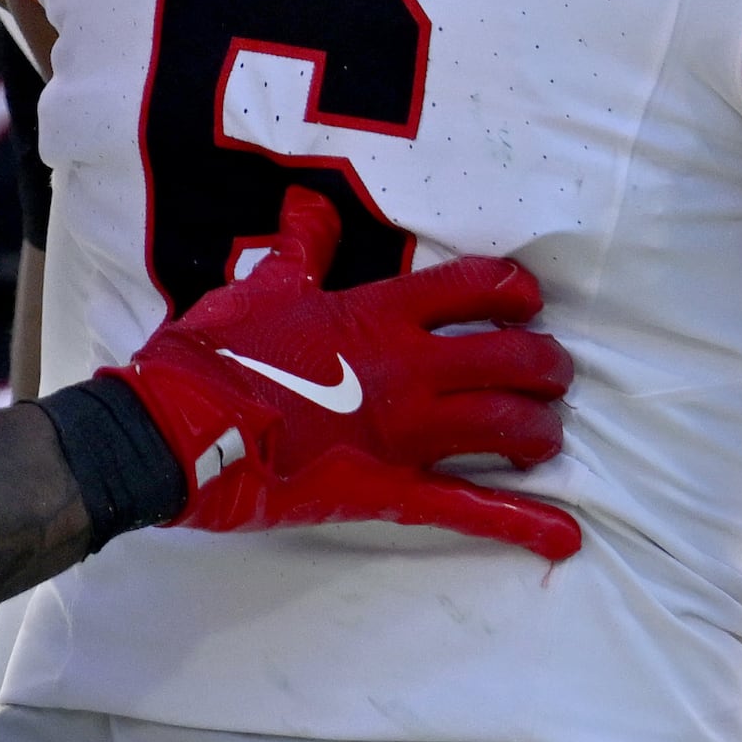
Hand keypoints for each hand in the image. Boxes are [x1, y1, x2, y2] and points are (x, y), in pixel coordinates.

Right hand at [104, 188, 581, 552]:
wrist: (178, 429)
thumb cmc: (215, 354)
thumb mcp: (260, 287)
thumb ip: (299, 249)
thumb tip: (306, 206)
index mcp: (377, 314)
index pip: (474, 288)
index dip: (516, 292)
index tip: (528, 301)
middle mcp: (405, 368)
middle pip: (510, 357)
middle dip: (546, 365)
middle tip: (553, 374)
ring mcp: (402, 433)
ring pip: (505, 425)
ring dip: (541, 431)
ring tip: (546, 436)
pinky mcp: (388, 490)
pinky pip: (468, 508)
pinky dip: (522, 522)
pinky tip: (564, 536)